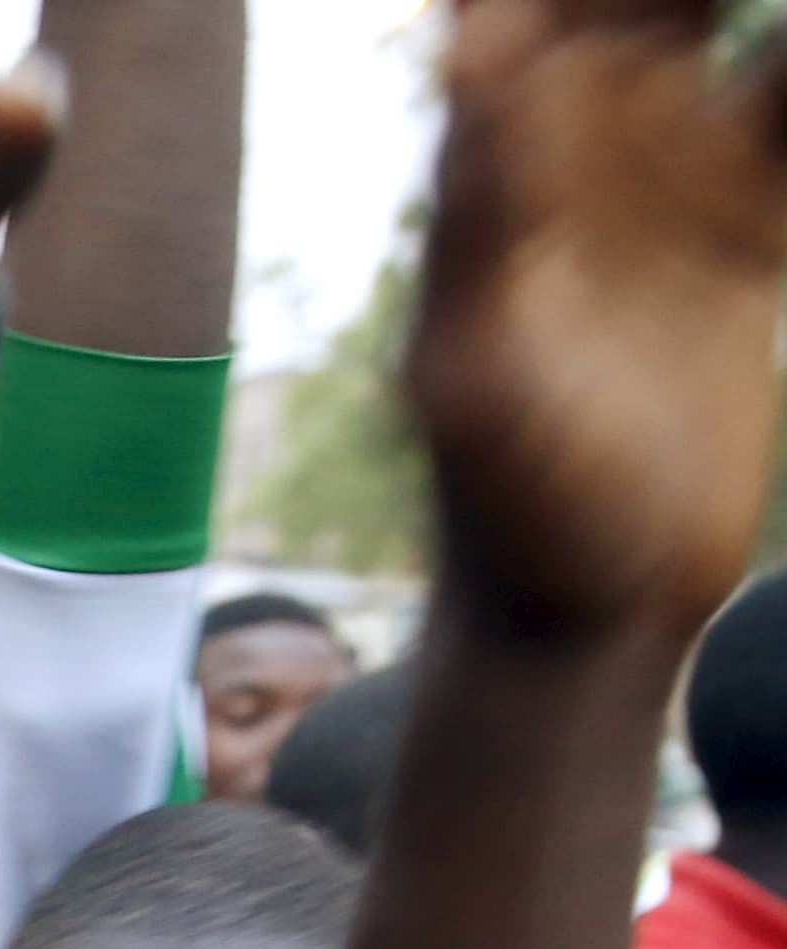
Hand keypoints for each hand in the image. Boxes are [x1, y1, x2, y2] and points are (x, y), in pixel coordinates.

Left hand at [407, 0, 786, 640]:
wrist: (580, 608)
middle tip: (734, 0)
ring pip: (733, 26)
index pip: (535, 1)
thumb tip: (472, 51)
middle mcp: (584, 141)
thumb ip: (486, 219)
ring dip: (760, 9)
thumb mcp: (483, 371)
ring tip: (777, 62)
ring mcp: (672, 177)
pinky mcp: (748, 227)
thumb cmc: (506, 508)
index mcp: (504, 152)